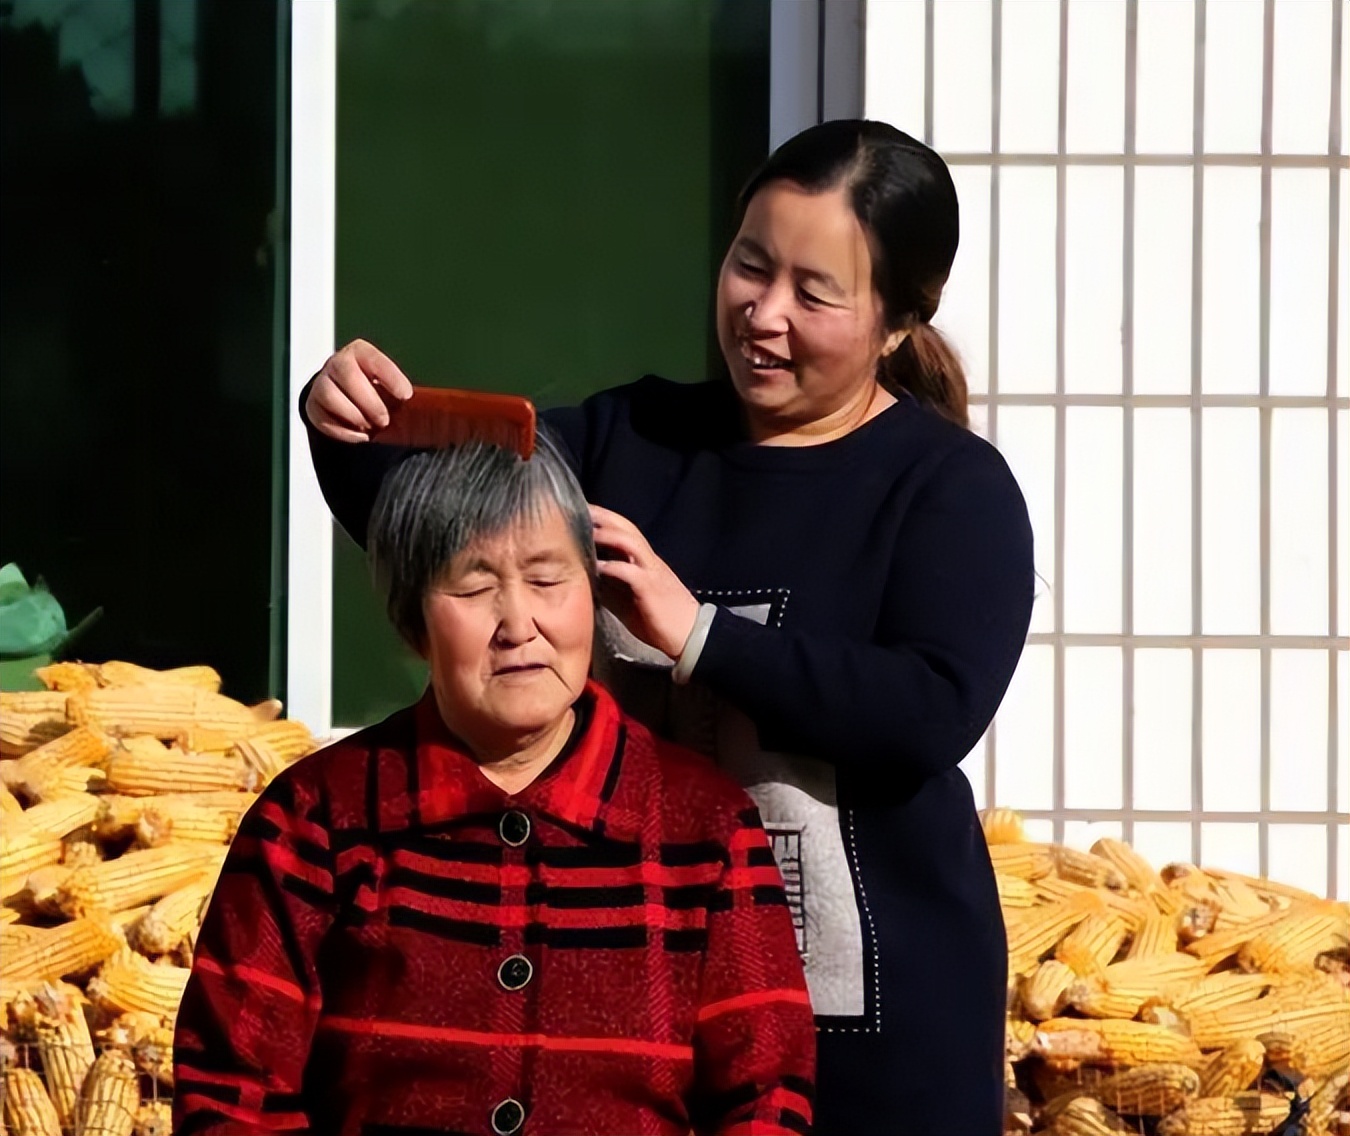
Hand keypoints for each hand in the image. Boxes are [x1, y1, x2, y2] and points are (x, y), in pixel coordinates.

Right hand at [305, 339, 412, 442]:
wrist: (347, 400)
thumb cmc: (376, 392)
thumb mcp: (391, 387)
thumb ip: (404, 394)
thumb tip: (431, 407)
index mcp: (361, 352)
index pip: (373, 358)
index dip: (390, 376)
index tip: (406, 395)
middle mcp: (338, 363)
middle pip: (347, 374)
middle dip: (369, 402)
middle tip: (384, 420)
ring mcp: (322, 383)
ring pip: (329, 395)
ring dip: (353, 416)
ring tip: (370, 428)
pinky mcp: (312, 405)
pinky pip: (321, 418)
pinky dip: (343, 431)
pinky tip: (359, 436)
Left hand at [590, 506, 700, 659]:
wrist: (691, 636)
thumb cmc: (662, 620)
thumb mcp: (632, 600)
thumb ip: (614, 588)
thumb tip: (589, 581)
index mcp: (646, 562)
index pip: (626, 531)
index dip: (606, 520)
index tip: (584, 513)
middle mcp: (650, 561)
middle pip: (627, 528)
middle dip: (604, 516)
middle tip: (582, 509)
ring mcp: (651, 572)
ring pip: (630, 541)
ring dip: (607, 534)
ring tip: (587, 530)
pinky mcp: (651, 588)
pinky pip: (629, 571)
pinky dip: (612, 566)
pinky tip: (596, 565)